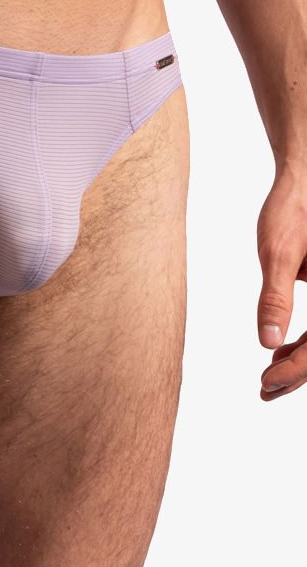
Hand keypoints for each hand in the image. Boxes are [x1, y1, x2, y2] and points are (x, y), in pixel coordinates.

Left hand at [257, 164, 306, 399]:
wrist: (306, 177)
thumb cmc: (294, 209)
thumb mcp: (279, 252)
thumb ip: (275, 298)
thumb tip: (266, 342)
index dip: (296, 370)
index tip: (265, 381)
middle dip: (298, 372)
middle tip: (263, 389)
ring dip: (302, 360)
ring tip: (268, 378)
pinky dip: (306, 340)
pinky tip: (280, 348)